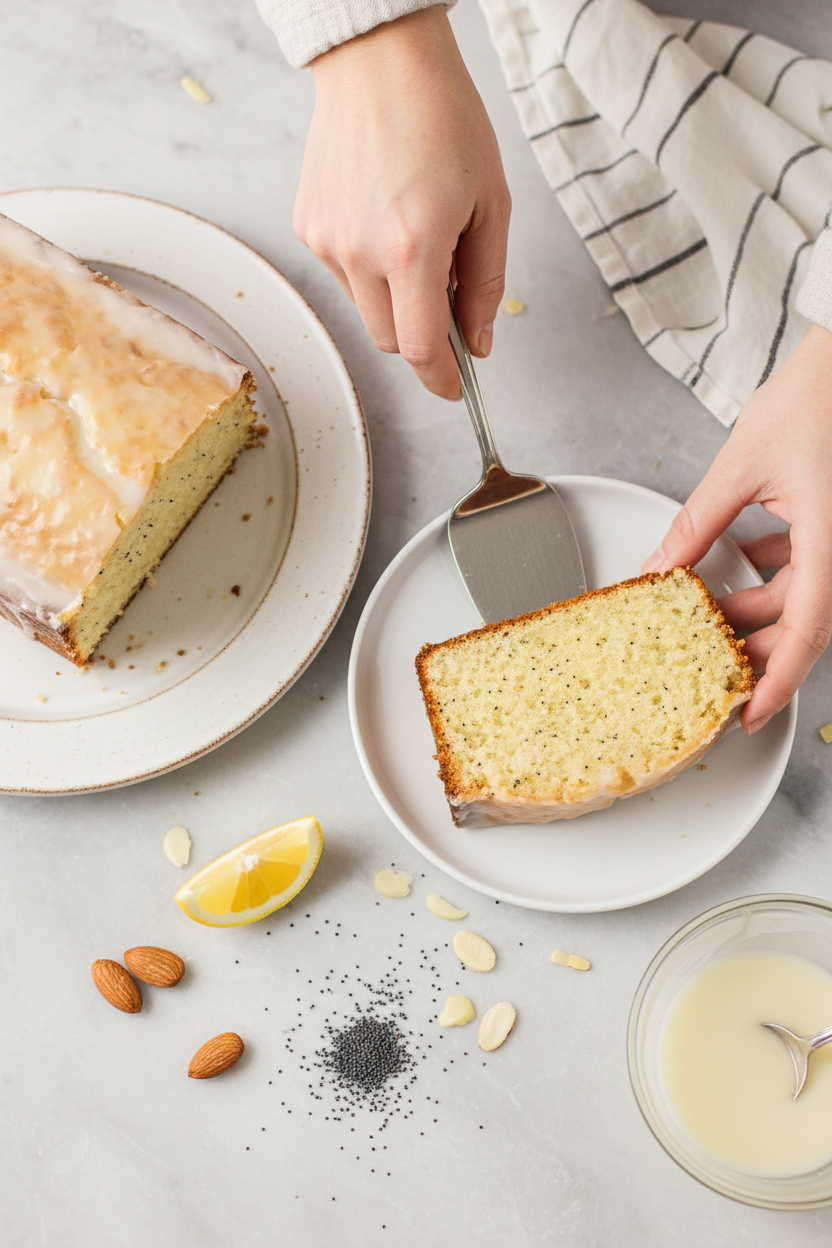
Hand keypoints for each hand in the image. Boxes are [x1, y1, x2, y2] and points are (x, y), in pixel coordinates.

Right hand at [294, 5, 510, 397]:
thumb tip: (477, 341)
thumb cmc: (443, 119)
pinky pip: (343, 275)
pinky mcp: (309, 227)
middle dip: (422, 335)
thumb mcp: (490, 204)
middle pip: (390, 338)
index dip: (440, 377)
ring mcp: (328, 240)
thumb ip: (486, 283)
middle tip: (448, 298)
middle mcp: (361, 250)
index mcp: (413, 245)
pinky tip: (384, 218)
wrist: (380, 62)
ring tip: (416, 238)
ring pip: (366, 309)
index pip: (419, 347)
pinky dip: (369, 267)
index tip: (453, 386)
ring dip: (395, 298)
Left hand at [641, 324, 831, 732]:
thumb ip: (698, 524)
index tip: (749, 712)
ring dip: (760, 606)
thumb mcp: (740, 466)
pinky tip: (741, 559)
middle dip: (757, 645)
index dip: (777, 680)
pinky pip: (810, 565)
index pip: (807, 632)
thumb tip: (661, 568)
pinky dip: (775, 571)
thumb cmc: (814, 397)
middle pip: (804, 621)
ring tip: (711, 609)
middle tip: (711, 662)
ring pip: (804, 595)